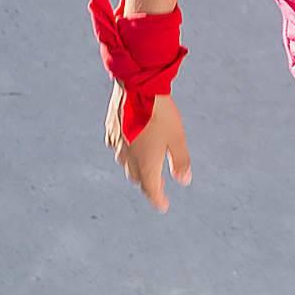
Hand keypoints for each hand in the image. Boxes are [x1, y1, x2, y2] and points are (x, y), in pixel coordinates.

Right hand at [104, 87, 191, 212]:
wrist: (135, 88)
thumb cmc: (160, 114)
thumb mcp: (177, 138)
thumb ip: (180, 161)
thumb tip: (184, 180)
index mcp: (145, 164)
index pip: (151, 190)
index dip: (158, 200)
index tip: (163, 206)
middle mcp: (128, 159)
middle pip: (138, 178)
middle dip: (148, 183)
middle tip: (158, 185)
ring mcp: (117, 146)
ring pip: (126, 165)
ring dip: (136, 168)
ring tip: (146, 165)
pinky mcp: (110, 132)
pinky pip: (118, 149)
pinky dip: (127, 153)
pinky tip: (132, 146)